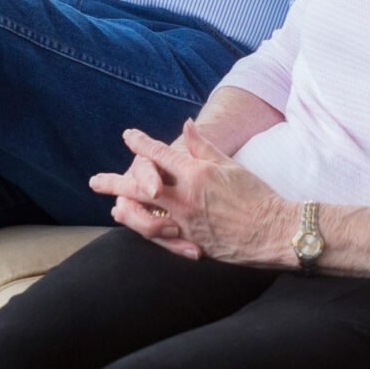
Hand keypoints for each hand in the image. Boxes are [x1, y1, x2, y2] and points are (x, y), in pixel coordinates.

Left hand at [89, 122, 293, 266]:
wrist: (275, 230)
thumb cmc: (257, 195)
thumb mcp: (230, 165)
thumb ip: (203, 147)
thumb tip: (185, 126)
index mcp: (196, 173)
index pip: (159, 153)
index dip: (141, 143)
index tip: (128, 135)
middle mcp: (185, 197)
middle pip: (139, 186)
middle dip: (115, 182)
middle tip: (94, 181)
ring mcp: (185, 222)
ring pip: (143, 215)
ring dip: (124, 210)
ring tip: (113, 206)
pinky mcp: (190, 242)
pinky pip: (160, 237)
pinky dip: (145, 230)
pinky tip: (137, 227)